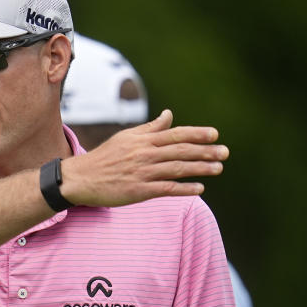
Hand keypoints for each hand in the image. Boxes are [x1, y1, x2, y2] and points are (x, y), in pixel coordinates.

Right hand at [59, 109, 227, 206]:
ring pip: (177, 169)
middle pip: (181, 151)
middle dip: (205, 151)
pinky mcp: (138, 191)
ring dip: (200, 168)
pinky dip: (184, 189)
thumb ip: (150, 128)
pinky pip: (166, 189)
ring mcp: (142, 173)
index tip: (215, 135)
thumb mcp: (126, 137)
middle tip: (225, 152)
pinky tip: (199, 189)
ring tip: (218, 168)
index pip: (175, 134)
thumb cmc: (105, 157)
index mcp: (143, 140)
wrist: (81, 178)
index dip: (197, 134)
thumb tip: (169, 115)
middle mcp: (145, 154)